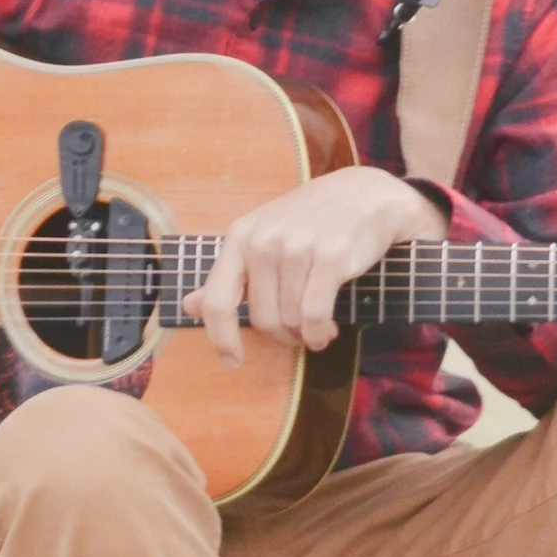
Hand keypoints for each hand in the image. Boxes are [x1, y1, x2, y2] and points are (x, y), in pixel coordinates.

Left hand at [183, 167, 447, 365]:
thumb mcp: (265, 238)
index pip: (216, 300)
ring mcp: (297, 247)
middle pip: (262, 319)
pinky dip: (321, 333)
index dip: (220, 338)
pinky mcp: (330, 257)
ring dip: (307, 334)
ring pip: (291, 320)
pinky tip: (329, 330)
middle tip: (299, 332)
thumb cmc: (313, 220)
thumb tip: (189, 305)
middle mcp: (264, 241)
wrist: (367, 195)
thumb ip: (230, 275)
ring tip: (320, 326)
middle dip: (282, 336)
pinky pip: (315, 316)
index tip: (232, 361)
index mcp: (241, 236)